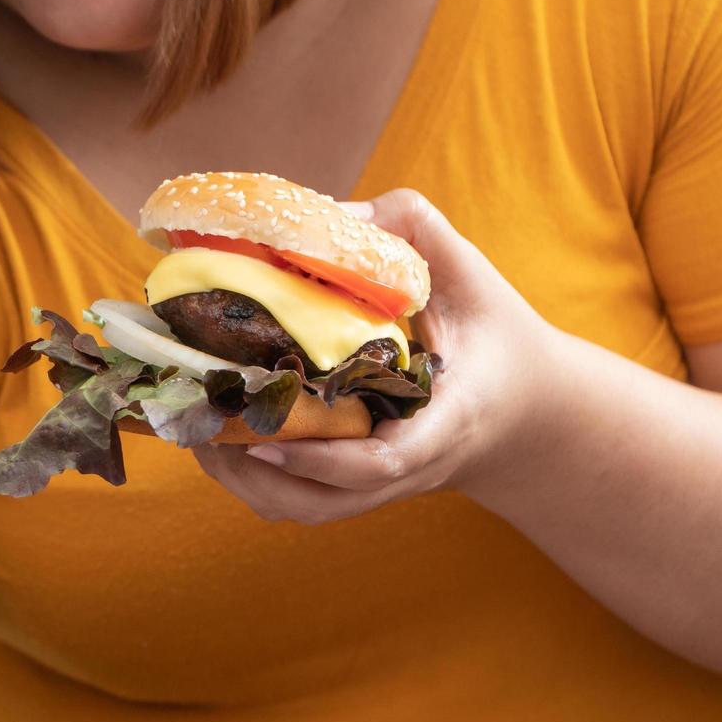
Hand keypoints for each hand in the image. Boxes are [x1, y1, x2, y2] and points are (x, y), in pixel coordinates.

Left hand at [194, 189, 563, 524]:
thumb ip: (416, 232)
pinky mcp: (357, 490)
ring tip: (194, 424)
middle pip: (318, 502)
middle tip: (201, 415)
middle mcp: (407, 469)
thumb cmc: (496, 338)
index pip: (383, 463)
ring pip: (298, 509)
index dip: (318, 459)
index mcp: (444, 423)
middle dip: (250, 471)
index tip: (266, 436)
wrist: (527, 410)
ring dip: (240, 477)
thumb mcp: (471, 277)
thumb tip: (335, 212)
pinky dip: (249, 478)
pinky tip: (216, 431)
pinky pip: (296, 501)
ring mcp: (379, 488)